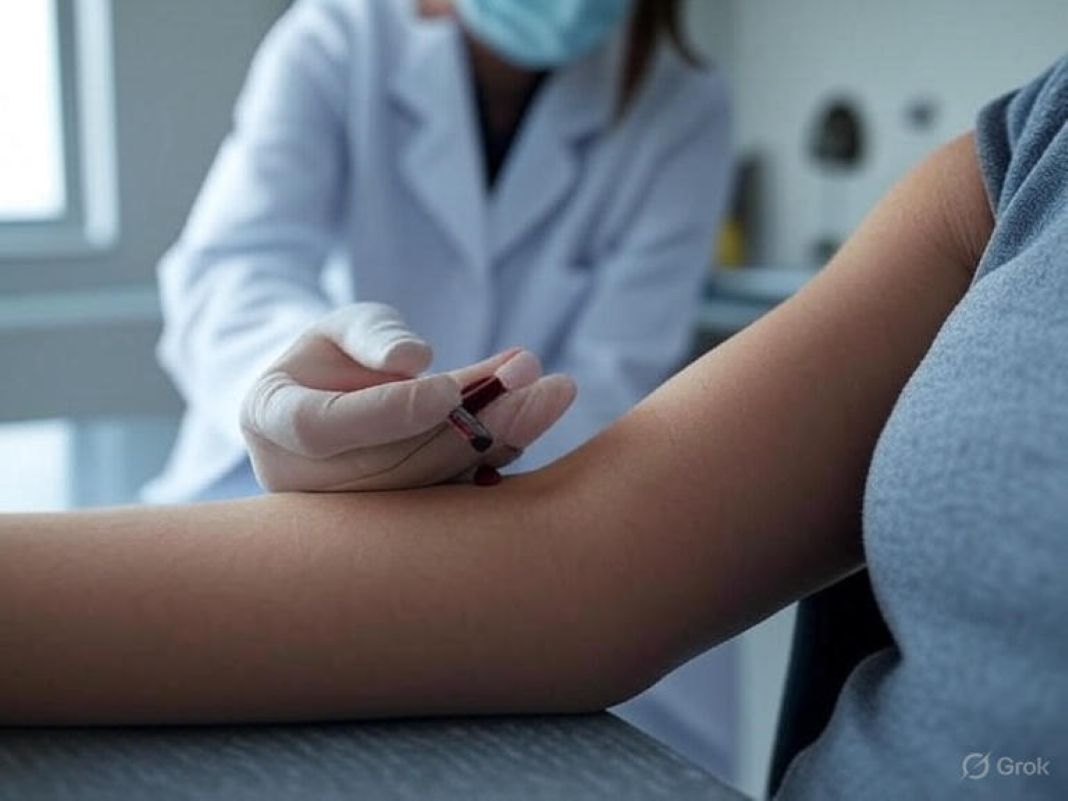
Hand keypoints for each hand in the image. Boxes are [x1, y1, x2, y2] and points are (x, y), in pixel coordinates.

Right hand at [240, 303, 575, 491]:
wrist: (337, 406)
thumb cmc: (333, 358)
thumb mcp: (338, 327)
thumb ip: (370, 335)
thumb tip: (414, 359)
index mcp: (273, 422)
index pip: (324, 427)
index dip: (388, 413)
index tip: (448, 389)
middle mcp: (307, 480)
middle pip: (394, 463)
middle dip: (471, 422)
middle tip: (532, 379)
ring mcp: (354, 513)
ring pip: (432, 484)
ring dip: (501, 437)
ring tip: (553, 391)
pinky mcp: (403, 523)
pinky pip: (456, 492)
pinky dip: (502, 452)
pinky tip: (541, 412)